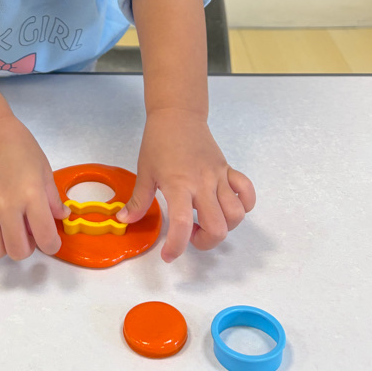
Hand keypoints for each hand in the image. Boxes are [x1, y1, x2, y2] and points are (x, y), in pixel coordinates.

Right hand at [0, 116, 68, 260]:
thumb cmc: (21, 148)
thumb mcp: (44, 170)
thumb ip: (53, 198)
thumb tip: (61, 217)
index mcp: (31, 196)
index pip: (45, 239)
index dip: (52, 245)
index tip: (51, 239)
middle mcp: (8, 207)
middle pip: (18, 252)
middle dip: (28, 248)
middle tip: (29, 232)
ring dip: (4, 246)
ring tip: (8, 230)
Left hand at [116, 107, 255, 261]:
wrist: (177, 114)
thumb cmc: (158, 141)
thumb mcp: (145, 171)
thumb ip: (138, 200)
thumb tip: (124, 220)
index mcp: (178, 184)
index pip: (182, 223)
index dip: (177, 246)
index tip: (169, 255)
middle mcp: (202, 183)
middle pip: (218, 227)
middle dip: (206, 242)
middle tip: (190, 235)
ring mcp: (218, 176)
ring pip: (236, 214)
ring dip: (225, 227)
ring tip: (206, 220)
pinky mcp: (228, 170)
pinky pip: (247, 192)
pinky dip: (244, 205)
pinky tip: (227, 207)